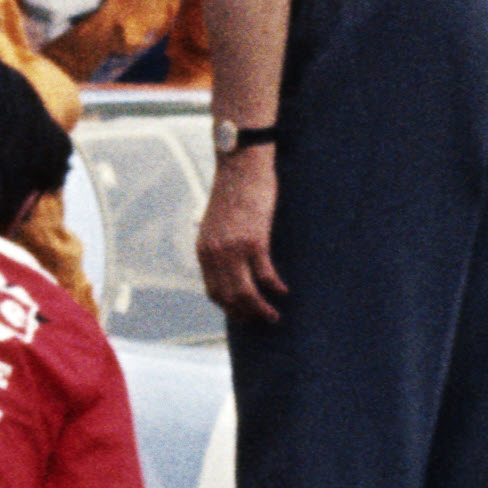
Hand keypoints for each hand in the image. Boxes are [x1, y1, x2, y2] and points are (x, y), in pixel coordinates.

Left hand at [195, 135, 283, 323]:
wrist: (241, 165)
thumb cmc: (234, 191)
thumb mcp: (217, 221)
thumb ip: (219, 243)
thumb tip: (230, 263)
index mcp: (204, 250)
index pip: (213, 291)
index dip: (229, 308)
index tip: (243, 316)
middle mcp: (214, 253)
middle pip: (229, 297)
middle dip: (247, 315)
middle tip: (263, 322)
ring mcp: (233, 248)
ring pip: (246, 293)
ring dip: (261, 310)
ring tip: (274, 317)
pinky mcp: (253, 241)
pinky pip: (264, 275)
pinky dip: (275, 288)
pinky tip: (284, 292)